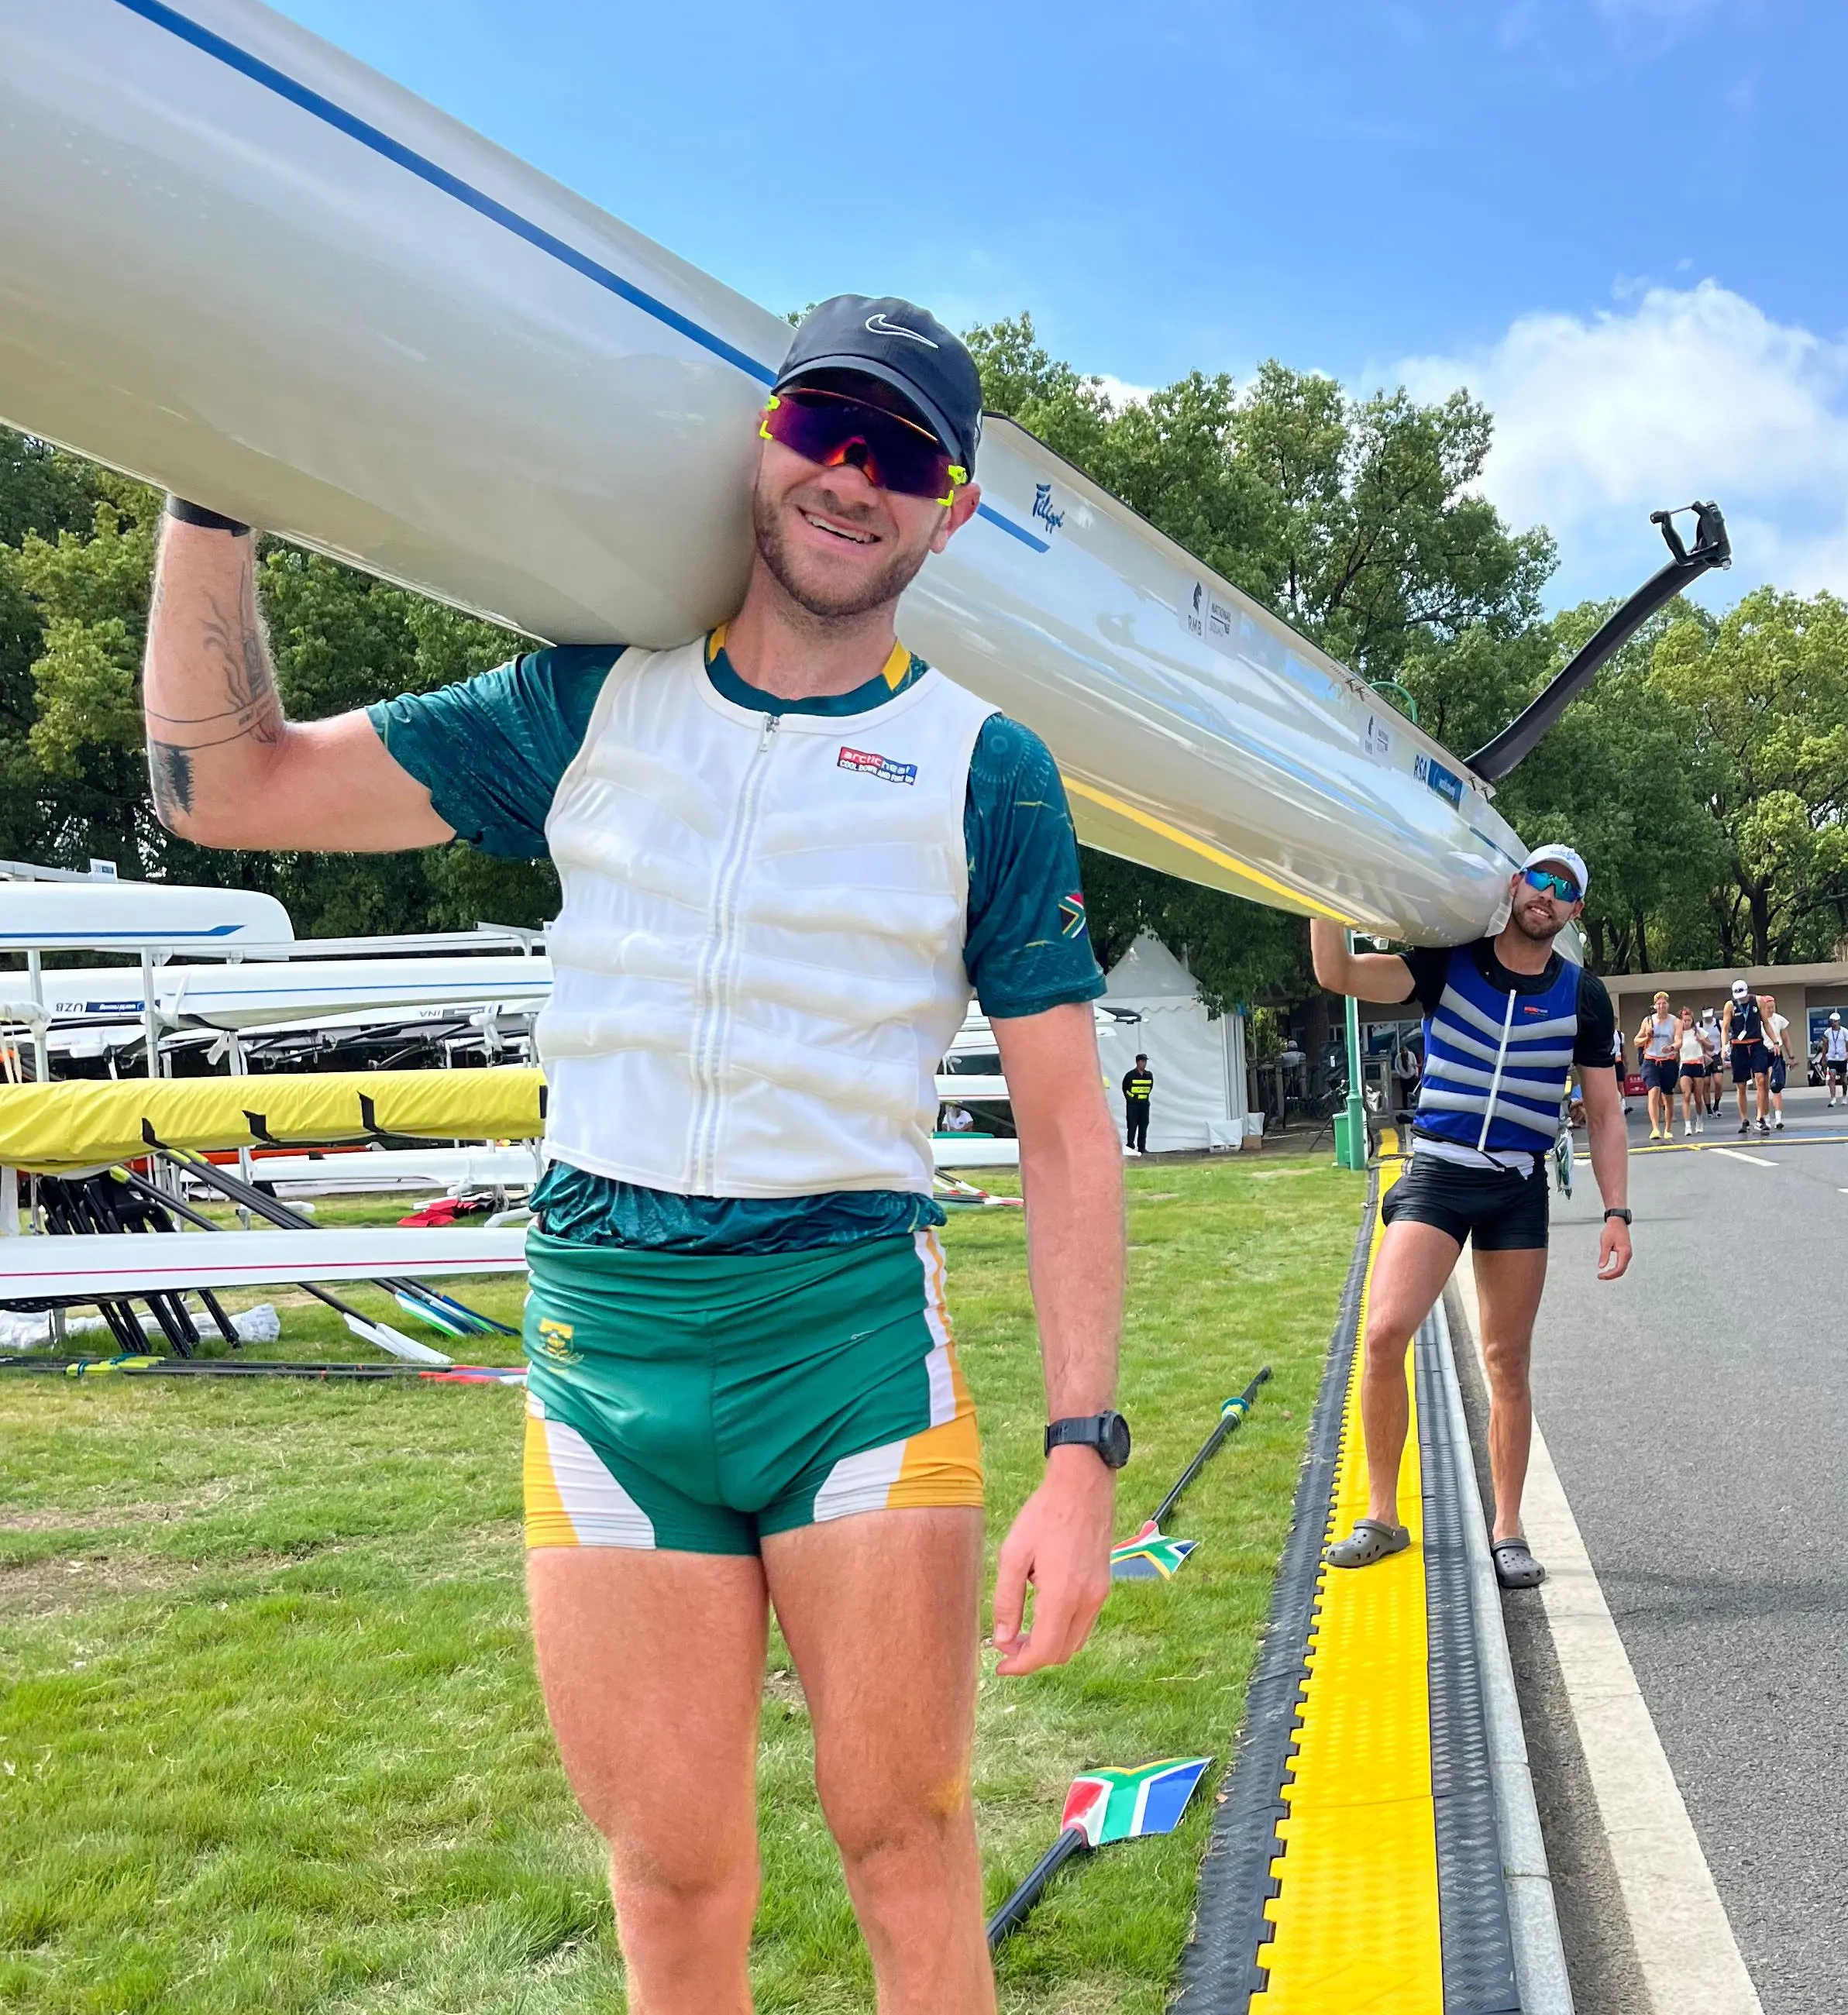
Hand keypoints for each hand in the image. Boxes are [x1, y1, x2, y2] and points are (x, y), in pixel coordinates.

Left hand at [992, 1447, 1114, 1675]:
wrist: (1082, 1487)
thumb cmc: (1043, 1515)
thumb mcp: (1013, 1555)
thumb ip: (1007, 1601)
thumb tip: (1002, 1641)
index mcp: (1062, 1596)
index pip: (1043, 1651)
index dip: (1020, 1666)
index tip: (1000, 1665)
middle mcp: (1087, 1602)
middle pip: (1061, 1653)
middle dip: (1032, 1657)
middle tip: (1007, 1646)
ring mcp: (1099, 1595)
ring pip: (1075, 1642)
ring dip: (1049, 1645)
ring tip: (1022, 1631)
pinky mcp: (1103, 1586)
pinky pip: (1084, 1624)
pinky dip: (1063, 1631)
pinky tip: (1043, 1613)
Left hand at [1597, 1216, 1631, 1279]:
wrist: (1618, 1222)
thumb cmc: (1612, 1230)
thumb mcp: (1605, 1243)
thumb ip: (1604, 1255)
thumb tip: (1601, 1266)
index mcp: (1625, 1252)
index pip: (1618, 1269)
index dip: (1609, 1275)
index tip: (1600, 1276)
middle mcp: (1628, 1255)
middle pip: (1621, 1271)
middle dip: (1611, 1276)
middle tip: (1600, 1277)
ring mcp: (1627, 1254)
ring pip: (1622, 1269)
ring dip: (1613, 1273)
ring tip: (1603, 1275)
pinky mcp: (1625, 1253)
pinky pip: (1622, 1265)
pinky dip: (1615, 1269)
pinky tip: (1609, 1270)